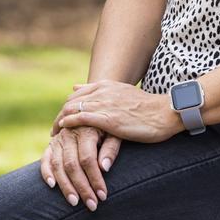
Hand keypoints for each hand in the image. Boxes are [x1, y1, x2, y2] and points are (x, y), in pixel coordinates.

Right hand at [40, 126, 121, 210]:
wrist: (95, 115)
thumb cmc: (110, 127)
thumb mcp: (115, 133)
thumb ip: (111, 148)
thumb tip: (104, 168)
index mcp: (86, 129)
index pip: (88, 159)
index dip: (95, 179)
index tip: (103, 196)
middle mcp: (69, 133)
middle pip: (72, 165)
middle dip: (82, 187)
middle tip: (92, 205)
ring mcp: (58, 139)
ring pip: (58, 165)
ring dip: (65, 186)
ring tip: (75, 202)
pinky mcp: (51, 144)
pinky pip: (45, 159)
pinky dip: (46, 172)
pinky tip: (52, 186)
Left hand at [51, 80, 180, 143]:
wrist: (165, 113)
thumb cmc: (148, 108)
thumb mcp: (123, 94)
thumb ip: (103, 91)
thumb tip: (78, 86)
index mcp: (108, 85)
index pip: (77, 93)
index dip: (68, 107)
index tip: (63, 119)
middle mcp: (104, 91)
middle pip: (71, 101)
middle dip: (60, 115)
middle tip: (55, 130)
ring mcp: (105, 104)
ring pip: (72, 109)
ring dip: (60, 122)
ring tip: (55, 134)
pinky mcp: (108, 118)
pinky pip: (80, 119)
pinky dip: (69, 124)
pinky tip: (64, 132)